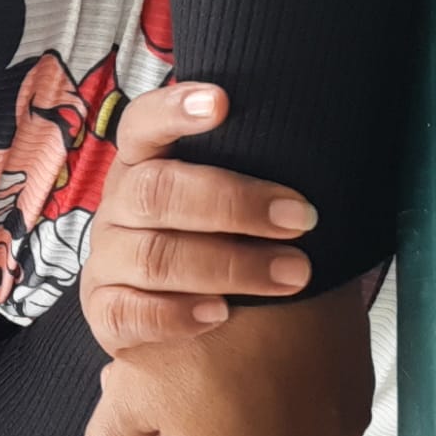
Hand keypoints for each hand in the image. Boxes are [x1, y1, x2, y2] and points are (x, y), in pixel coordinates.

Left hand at [77, 279, 373, 435]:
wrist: (281, 276)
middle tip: (182, 357)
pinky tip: (266, 344)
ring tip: (224, 345)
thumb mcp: (132, 386)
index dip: (147, 421)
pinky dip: (284, 384)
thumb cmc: (195, 338)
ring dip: (240, 399)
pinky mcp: (356, 406)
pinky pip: (307, 406)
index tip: (146, 375)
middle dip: (193, 414)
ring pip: (264, 430)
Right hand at [82, 82, 318, 352]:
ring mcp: (107, 261)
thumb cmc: (236, 248)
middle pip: (155, 191)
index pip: (143, 124)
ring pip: (152, 256)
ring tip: (292, 275)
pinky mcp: (105, 313)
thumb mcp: (244, 207)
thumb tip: (329, 162)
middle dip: (232, 202)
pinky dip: (175, 314)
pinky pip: (128, 313)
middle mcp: (119, 207)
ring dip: (228, 265)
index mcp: (145, 165)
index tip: (221, 103)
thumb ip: (262, 179)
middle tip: (301, 219)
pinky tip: (219, 314)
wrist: (208, 333)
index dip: (174, 110)